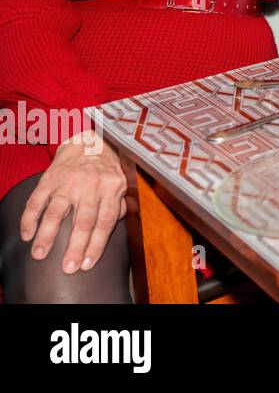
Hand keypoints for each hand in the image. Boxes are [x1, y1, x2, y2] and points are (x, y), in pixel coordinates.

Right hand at [20, 130, 126, 273]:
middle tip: (68, 267)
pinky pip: (37, 200)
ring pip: (56, 212)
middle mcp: (91, 186)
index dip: (96, 245)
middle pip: (83, 221)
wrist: (88, 141)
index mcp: (112, 188)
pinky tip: (27, 234)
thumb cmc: (106, 168)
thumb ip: (118, 205)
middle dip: (75, 247)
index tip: (87, 264)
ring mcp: (69, 182)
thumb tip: (113, 225)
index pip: (105, 222)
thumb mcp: (121, 182)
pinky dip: (29, 218)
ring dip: (47, 236)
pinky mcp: (50, 179)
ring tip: (40, 255)